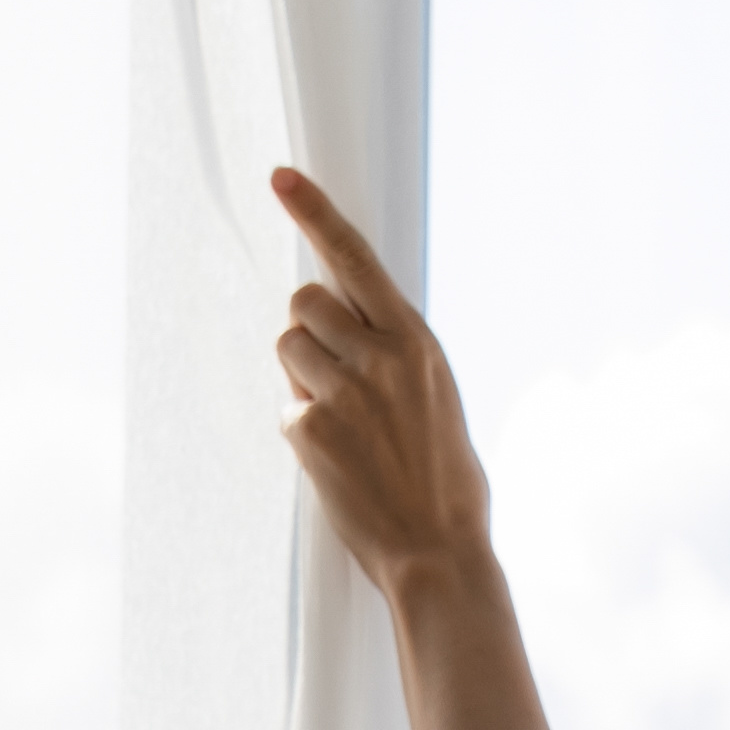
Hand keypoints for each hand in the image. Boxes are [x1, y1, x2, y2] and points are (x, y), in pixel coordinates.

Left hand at [270, 164, 554, 729]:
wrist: (439, 552)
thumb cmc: (447, 483)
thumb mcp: (439, 400)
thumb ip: (399, 357)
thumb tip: (359, 331)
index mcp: (416, 340)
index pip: (354, 257)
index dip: (314, 212)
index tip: (282, 177)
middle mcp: (380, 355)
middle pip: (303, 301)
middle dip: (308, 331)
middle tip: (333, 374)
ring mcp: (343, 391)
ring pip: (287, 350)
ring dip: (302, 379)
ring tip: (343, 424)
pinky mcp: (311, 430)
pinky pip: (286, 409)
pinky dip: (303, 432)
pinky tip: (338, 463)